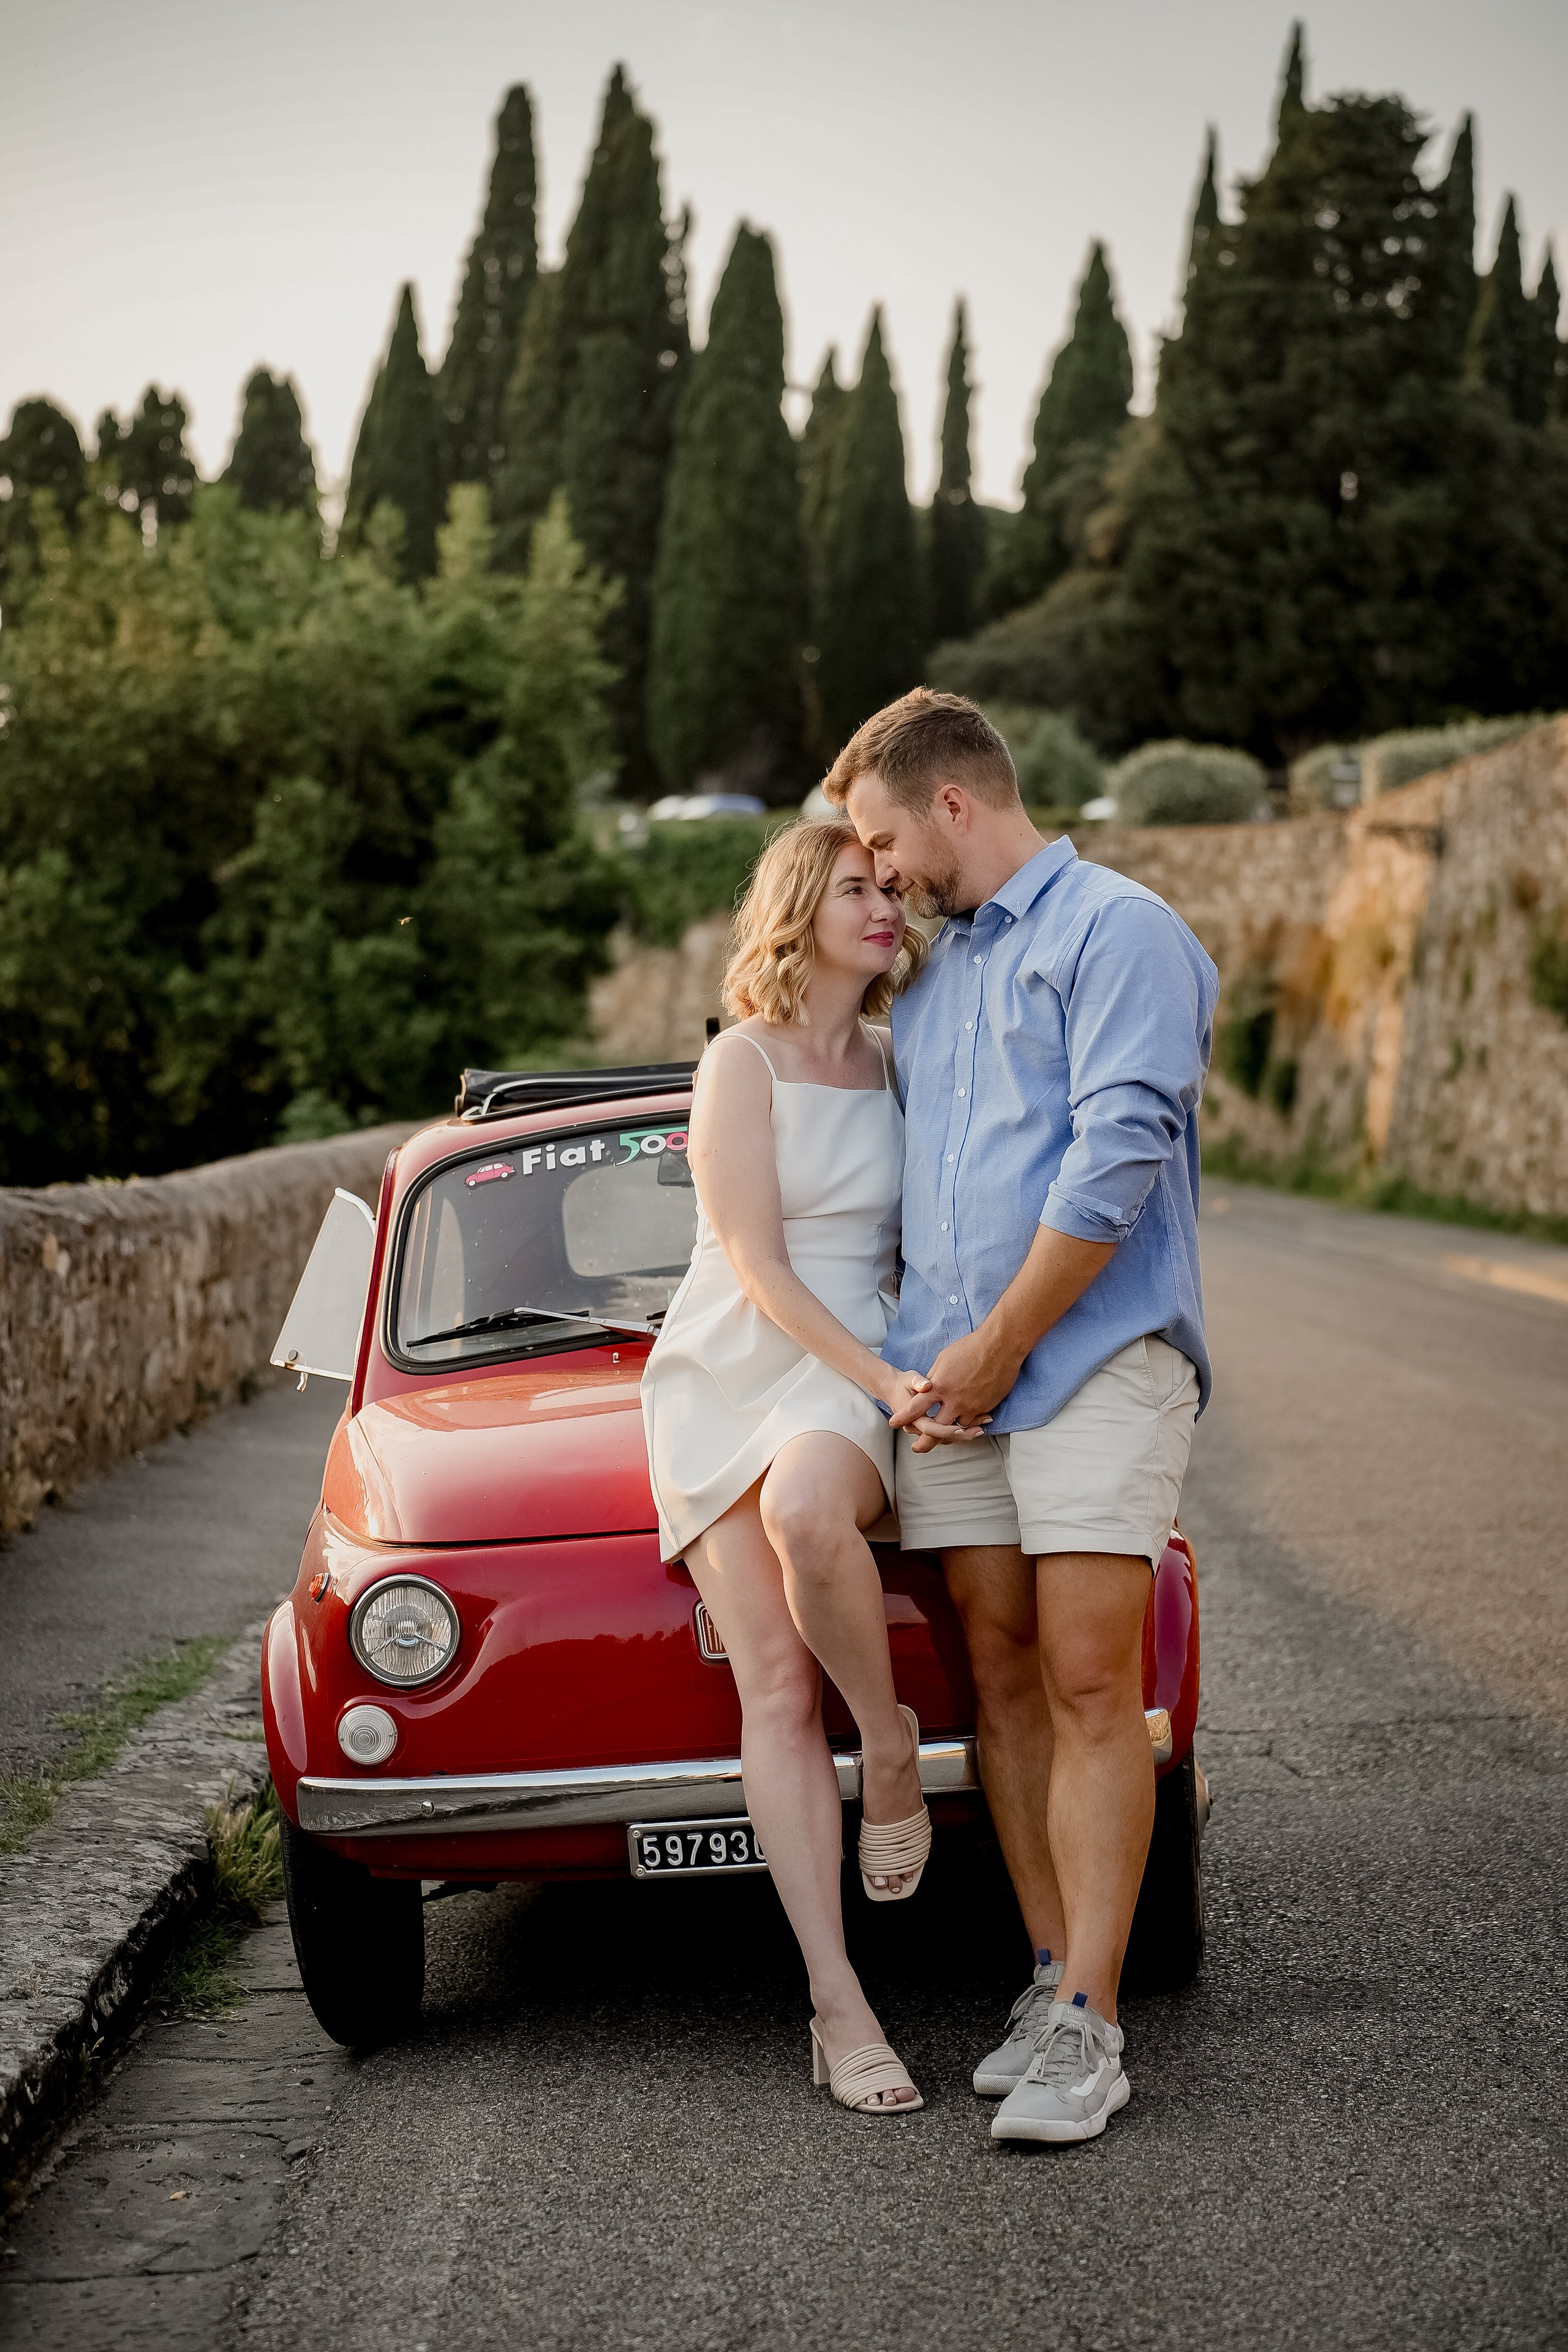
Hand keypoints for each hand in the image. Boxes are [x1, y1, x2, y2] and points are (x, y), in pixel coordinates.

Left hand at [887, 1326, 1021, 1449]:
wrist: (999, 1347)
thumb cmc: (970, 1348)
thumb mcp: (943, 1360)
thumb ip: (934, 1379)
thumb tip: (926, 1390)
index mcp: (938, 1386)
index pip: (915, 1407)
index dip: (902, 1417)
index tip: (894, 1423)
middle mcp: (953, 1400)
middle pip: (935, 1429)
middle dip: (925, 1442)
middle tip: (917, 1447)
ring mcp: (970, 1406)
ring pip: (956, 1430)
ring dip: (949, 1434)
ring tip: (943, 1437)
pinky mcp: (986, 1407)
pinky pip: (974, 1424)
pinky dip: (968, 1426)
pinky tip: (965, 1427)